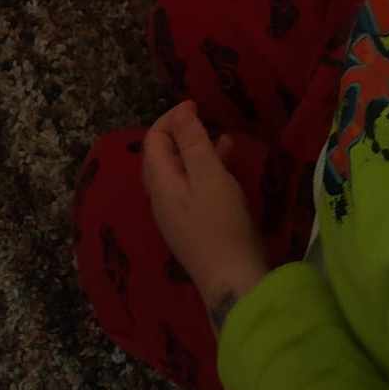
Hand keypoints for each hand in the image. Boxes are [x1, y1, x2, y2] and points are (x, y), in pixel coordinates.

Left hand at [143, 101, 266, 315]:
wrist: (234, 284)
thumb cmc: (222, 224)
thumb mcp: (210, 176)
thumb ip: (193, 142)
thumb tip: (181, 112)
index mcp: (160, 183)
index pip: (154, 140)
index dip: (172, 118)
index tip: (197, 105)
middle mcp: (161, 200)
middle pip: (162, 157)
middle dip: (181, 133)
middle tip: (206, 119)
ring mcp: (176, 217)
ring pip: (180, 173)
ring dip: (197, 152)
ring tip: (224, 139)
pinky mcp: (193, 229)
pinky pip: (192, 190)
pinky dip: (206, 172)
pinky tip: (228, 171)